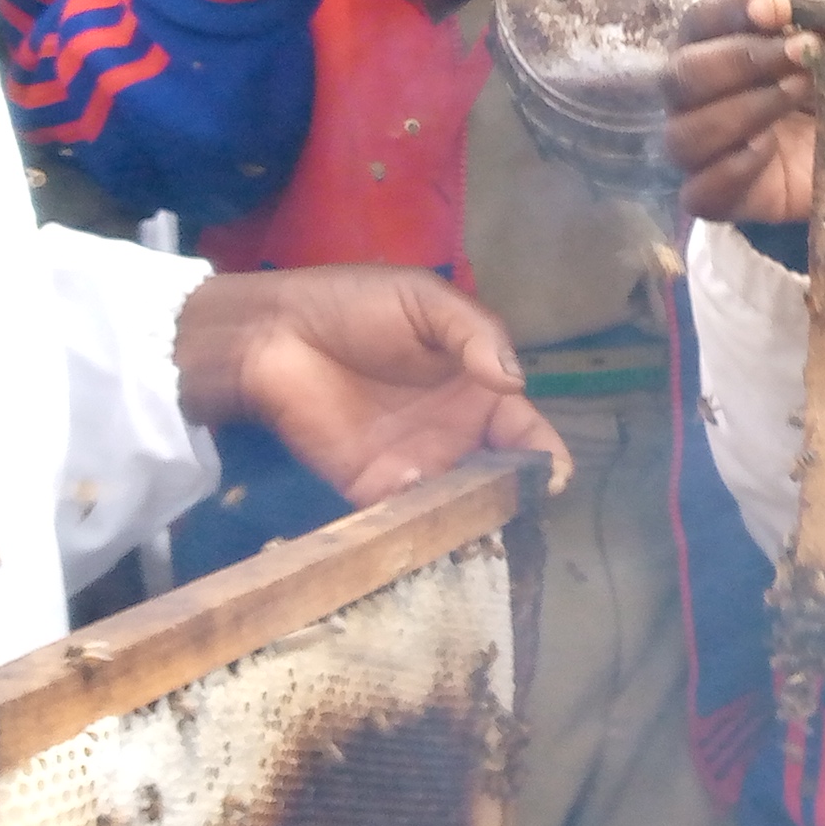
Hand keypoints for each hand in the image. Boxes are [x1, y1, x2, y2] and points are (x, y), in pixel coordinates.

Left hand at [174, 266, 570, 502]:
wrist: (274, 333)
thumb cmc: (354, 306)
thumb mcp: (425, 300)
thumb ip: (475, 333)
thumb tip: (515, 381)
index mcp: (477, 391)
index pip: (526, 433)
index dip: (545, 457)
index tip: (550, 477)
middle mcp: (456, 436)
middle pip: (501, 481)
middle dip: (515, 502)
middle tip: (516, 512)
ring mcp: (416, 466)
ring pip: (460, 507)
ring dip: (474, 520)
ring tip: (478, 526)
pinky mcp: (372, 490)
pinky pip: (407, 518)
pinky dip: (422, 525)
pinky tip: (425, 518)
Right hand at [664, 0, 824, 224]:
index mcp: (714, 46)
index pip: (697, 23)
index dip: (732, 12)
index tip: (778, 8)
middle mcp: (696, 98)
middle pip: (681, 77)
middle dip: (743, 61)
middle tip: (805, 54)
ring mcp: (706, 151)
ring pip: (683, 136)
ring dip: (744, 111)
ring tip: (798, 95)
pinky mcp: (726, 197)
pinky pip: (699, 195)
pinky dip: (729, 171)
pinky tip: (769, 150)